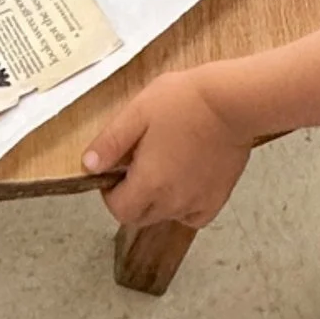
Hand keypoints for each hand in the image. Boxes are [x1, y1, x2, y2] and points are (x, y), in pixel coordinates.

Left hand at [82, 69, 255, 232]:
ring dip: (157, 201)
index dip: (110, 194)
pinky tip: (185, 181)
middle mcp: (173, 201)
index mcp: (150, 182)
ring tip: (164, 166)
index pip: (119, 210)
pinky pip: (193, 216)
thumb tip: (88, 166)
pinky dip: (184, 206)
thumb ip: (110, 142)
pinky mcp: (218, 198)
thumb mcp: (137, 112)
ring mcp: (198, 202)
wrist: (232, 102)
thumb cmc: (183, 101)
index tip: (115, 171)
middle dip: (131, 198)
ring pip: (166, 216)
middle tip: (138, 165)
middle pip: (141, 217)